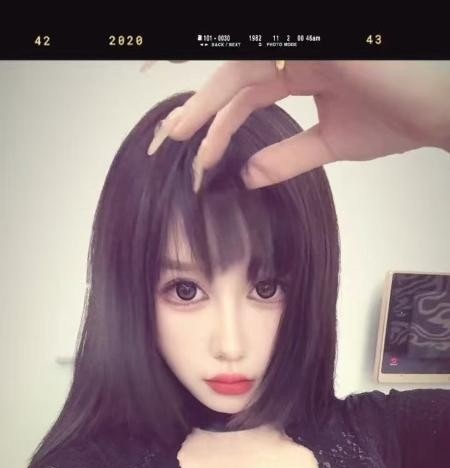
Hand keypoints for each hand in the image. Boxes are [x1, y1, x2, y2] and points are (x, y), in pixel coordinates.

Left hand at [146, 60, 449, 189]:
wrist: (437, 113)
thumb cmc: (398, 118)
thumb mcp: (330, 143)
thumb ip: (287, 156)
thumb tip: (247, 176)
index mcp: (304, 69)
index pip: (247, 91)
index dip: (218, 122)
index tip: (195, 155)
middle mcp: (300, 51)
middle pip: (233, 78)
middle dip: (198, 110)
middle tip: (166, 140)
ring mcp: (306, 44)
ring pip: (240, 70)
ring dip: (206, 104)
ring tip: (178, 136)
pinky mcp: (315, 44)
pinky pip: (259, 65)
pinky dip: (230, 90)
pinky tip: (207, 116)